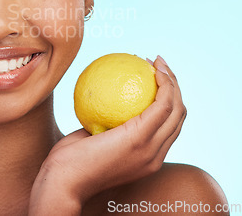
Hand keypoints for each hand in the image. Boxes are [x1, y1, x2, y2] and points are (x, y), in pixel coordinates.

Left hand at [29, 56, 186, 214]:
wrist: (63, 180)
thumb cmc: (70, 160)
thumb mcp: (92, 138)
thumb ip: (104, 123)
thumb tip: (103, 97)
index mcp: (148, 158)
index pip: (169, 126)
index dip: (168, 99)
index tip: (153, 76)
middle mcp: (155, 156)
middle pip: (178, 115)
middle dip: (174, 85)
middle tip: (158, 65)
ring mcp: (150, 149)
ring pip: (176, 108)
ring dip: (171, 81)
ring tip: (157, 62)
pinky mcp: (139, 138)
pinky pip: (160, 105)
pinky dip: (163, 85)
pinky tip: (152, 70)